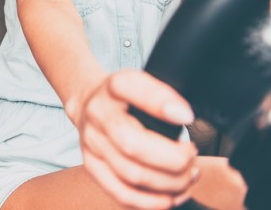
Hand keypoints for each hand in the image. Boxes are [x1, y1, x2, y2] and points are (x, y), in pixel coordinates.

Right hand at [78, 70, 199, 208]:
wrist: (90, 105)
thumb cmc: (124, 98)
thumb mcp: (143, 82)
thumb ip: (162, 93)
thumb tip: (183, 116)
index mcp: (113, 87)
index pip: (129, 87)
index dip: (159, 102)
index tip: (187, 116)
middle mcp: (97, 114)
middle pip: (133, 145)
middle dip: (174, 159)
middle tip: (191, 155)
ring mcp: (92, 144)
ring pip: (132, 175)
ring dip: (170, 183)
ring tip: (187, 176)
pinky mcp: (92, 167)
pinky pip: (122, 194)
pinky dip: (152, 202)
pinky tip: (171, 196)